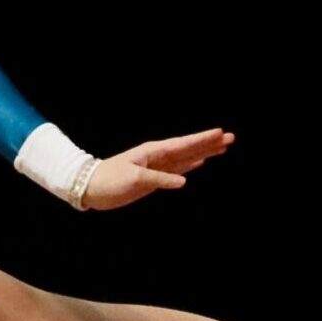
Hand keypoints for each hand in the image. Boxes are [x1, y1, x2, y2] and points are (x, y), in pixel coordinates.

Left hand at [80, 128, 233, 210]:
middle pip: (189, 148)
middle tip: (231, 138)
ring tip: (222, 148)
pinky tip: (199, 163)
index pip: (183, 144)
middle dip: (209, 143)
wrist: (90, 188)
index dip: (202, 139)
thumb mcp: (134, 179)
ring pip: (186, 158)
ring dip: (204, 153)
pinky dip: (190, 165)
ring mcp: (157, 166)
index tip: (220, 133)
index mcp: (153, 152)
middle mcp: (158, 156)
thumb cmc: (109, 180)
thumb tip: (184, 181)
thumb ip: (160, 179)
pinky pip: (177, 169)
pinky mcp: (154, 178)